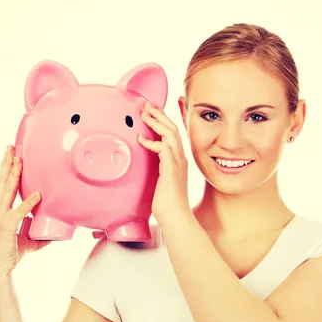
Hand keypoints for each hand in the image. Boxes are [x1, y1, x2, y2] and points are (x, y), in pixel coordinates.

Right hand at [0, 145, 50, 278]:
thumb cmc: (11, 252)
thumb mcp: (28, 238)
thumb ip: (38, 229)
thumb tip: (53, 227)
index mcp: (0, 209)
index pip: (4, 184)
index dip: (8, 169)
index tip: (12, 155)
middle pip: (2, 181)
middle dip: (7, 163)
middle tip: (10, 147)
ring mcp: (0, 216)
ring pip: (7, 190)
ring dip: (13, 174)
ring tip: (18, 160)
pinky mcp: (6, 226)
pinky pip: (19, 212)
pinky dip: (29, 203)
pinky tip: (37, 195)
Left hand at [138, 101, 190, 223]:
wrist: (175, 216)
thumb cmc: (167, 203)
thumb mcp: (161, 181)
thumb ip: (158, 169)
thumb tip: (149, 165)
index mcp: (178, 160)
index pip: (172, 135)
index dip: (163, 121)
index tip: (152, 113)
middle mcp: (180, 158)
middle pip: (173, 129)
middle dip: (160, 115)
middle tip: (147, 105)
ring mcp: (177, 163)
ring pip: (170, 134)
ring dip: (157, 122)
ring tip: (145, 113)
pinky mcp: (171, 169)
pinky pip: (164, 149)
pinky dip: (152, 142)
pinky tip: (140, 139)